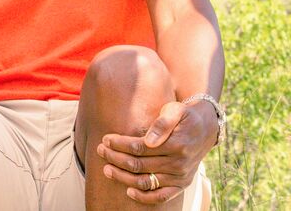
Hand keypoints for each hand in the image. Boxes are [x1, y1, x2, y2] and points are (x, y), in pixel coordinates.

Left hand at [97, 100, 218, 203]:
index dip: (120, 145)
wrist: (206, 128)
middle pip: (139, 165)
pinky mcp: (181, 185)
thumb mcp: (175, 110)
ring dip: (123, 178)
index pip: (140, 148)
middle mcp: (179, 164)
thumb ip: (162, 123)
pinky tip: (128, 191)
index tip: (105, 139)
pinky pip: (162, 197)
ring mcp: (180, 177)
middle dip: (115, 158)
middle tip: (100, 151)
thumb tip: (149, 140)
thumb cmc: (184, 115)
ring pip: (146, 182)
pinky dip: (144, 197)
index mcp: (176, 145)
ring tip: (107, 169)